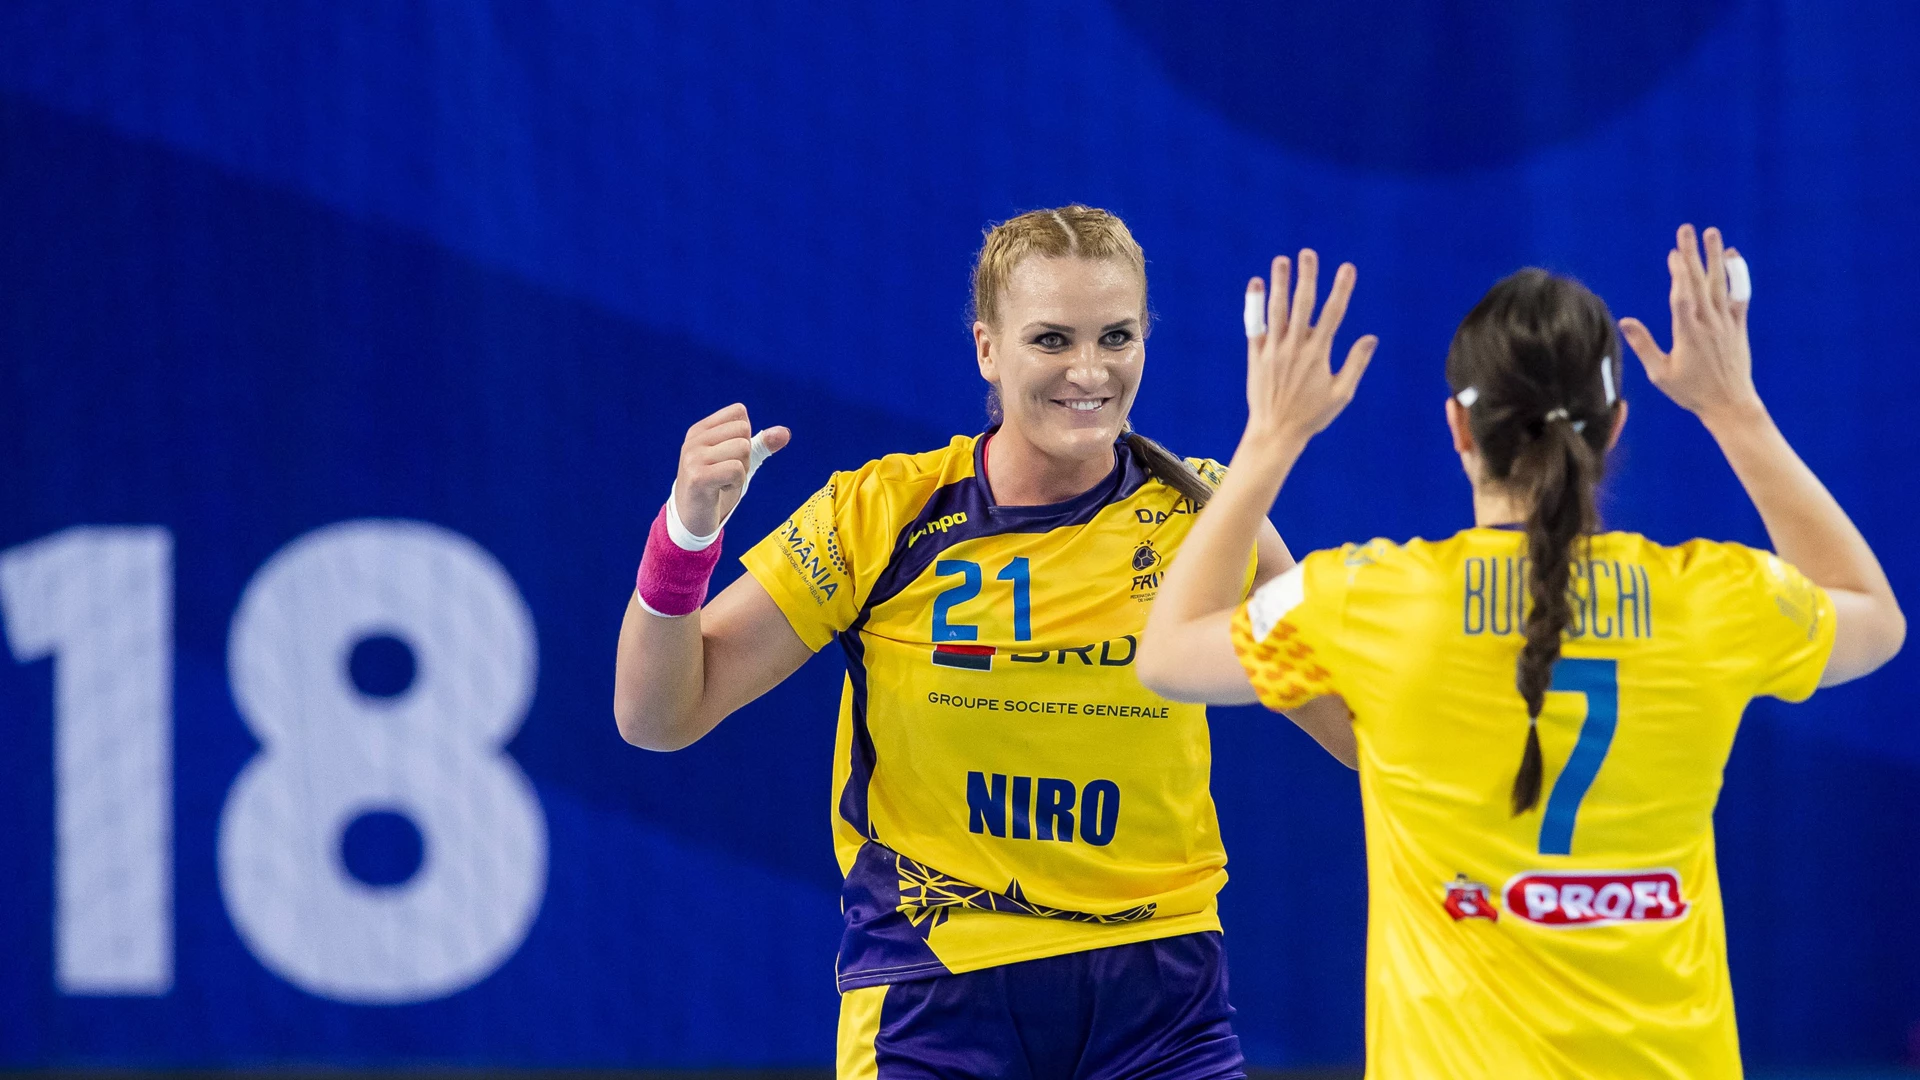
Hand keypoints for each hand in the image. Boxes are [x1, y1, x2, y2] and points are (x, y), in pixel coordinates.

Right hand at [673, 403, 789, 535]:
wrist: (692, 521)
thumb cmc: (716, 488)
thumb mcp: (739, 462)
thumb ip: (761, 445)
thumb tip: (785, 432)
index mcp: (701, 430)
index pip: (739, 413)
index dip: (745, 437)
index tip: (728, 458)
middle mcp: (694, 439)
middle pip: (743, 430)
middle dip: (745, 456)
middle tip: (726, 474)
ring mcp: (693, 457)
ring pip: (742, 449)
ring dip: (741, 472)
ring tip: (722, 482)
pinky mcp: (697, 477)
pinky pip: (736, 469)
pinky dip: (736, 484)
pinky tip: (720, 490)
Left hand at [1243, 249, 1377, 449]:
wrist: (1275, 433)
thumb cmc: (1312, 416)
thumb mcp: (1341, 394)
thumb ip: (1356, 363)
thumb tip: (1372, 338)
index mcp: (1318, 354)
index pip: (1333, 314)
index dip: (1341, 289)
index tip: (1347, 268)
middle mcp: (1295, 347)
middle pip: (1302, 305)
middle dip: (1306, 277)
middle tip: (1308, 253)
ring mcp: (1273, 350)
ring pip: (1277, 310)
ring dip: (1279, 283)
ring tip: (1281, 260)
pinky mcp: (1256, 356)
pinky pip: (1255, 325)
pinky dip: (1255, 304)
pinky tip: (1256, 284)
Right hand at [1619, 224, 1763, 426]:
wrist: (1730, 403)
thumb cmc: (1691, 392)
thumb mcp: (1661, 373)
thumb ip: (1644, 345)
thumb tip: (1625, 321)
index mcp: (1688, 333)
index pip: (1682, 295)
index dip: (1678, 272)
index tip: (1673, 252)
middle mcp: (1709, 322)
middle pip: (1699, 281)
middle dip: (1691, 254)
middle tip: (1686, 229)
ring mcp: (1726, 322)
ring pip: (1719, 282)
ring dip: (1715, 256)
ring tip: (1712, 233)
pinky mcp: (1738, 325)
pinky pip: (1739, 294)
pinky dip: (1737, 274)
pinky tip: (1732, 257)